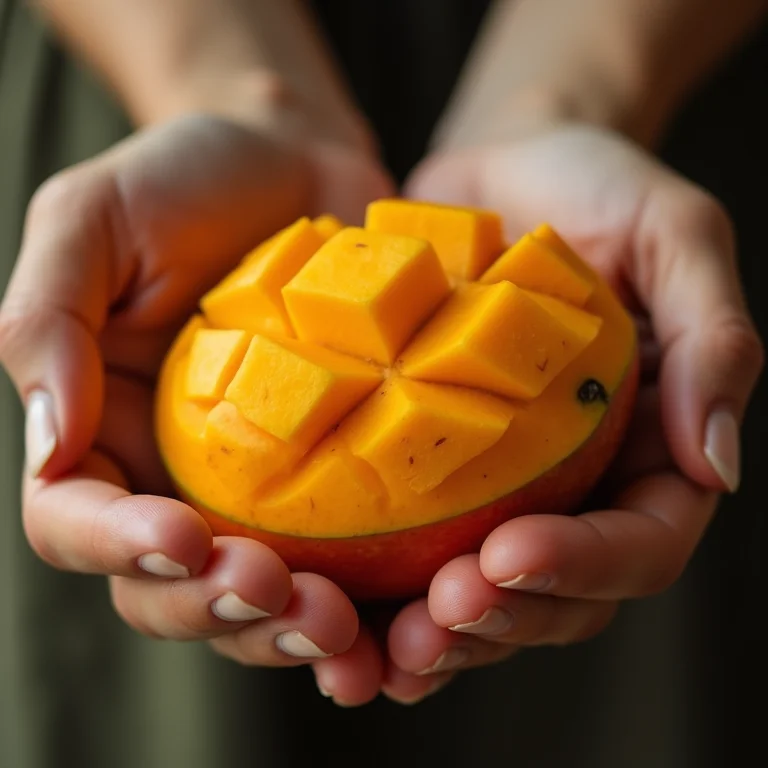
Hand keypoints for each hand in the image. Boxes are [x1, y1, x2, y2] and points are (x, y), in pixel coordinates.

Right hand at [0, 113, 393, 680]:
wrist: (295, 161)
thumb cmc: (186, 180)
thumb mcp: (93, 222)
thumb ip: (48, 324)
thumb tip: (46, 446)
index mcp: (105, 431)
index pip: (80, 521)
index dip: (119, 547)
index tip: (183, 534)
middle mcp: (181, 476)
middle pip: (172, 585)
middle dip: (216, 606)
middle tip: (276, 591)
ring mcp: (266, 488)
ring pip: (259, 598)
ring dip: (289, 628)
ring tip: (337, 624)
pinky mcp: (343, 479)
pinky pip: (350, 561)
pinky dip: (370, 605)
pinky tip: (402, 618)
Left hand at [369, 123, 763, 701]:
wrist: (502, 169)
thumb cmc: (592, 188)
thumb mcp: (672, 235)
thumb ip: (711, 340)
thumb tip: (718, 463)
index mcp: (646, 449)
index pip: (638, 542)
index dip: (582, 566)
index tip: (508, 556)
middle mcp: (575, 483)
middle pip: (555, 594)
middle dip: (500, 621)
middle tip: (435, 619)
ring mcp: (499, 484)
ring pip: (480, 597)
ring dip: (437, 638)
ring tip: (381, 652)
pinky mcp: (427, 468)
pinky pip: (406, 551)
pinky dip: (378, 598)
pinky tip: (336, 616)